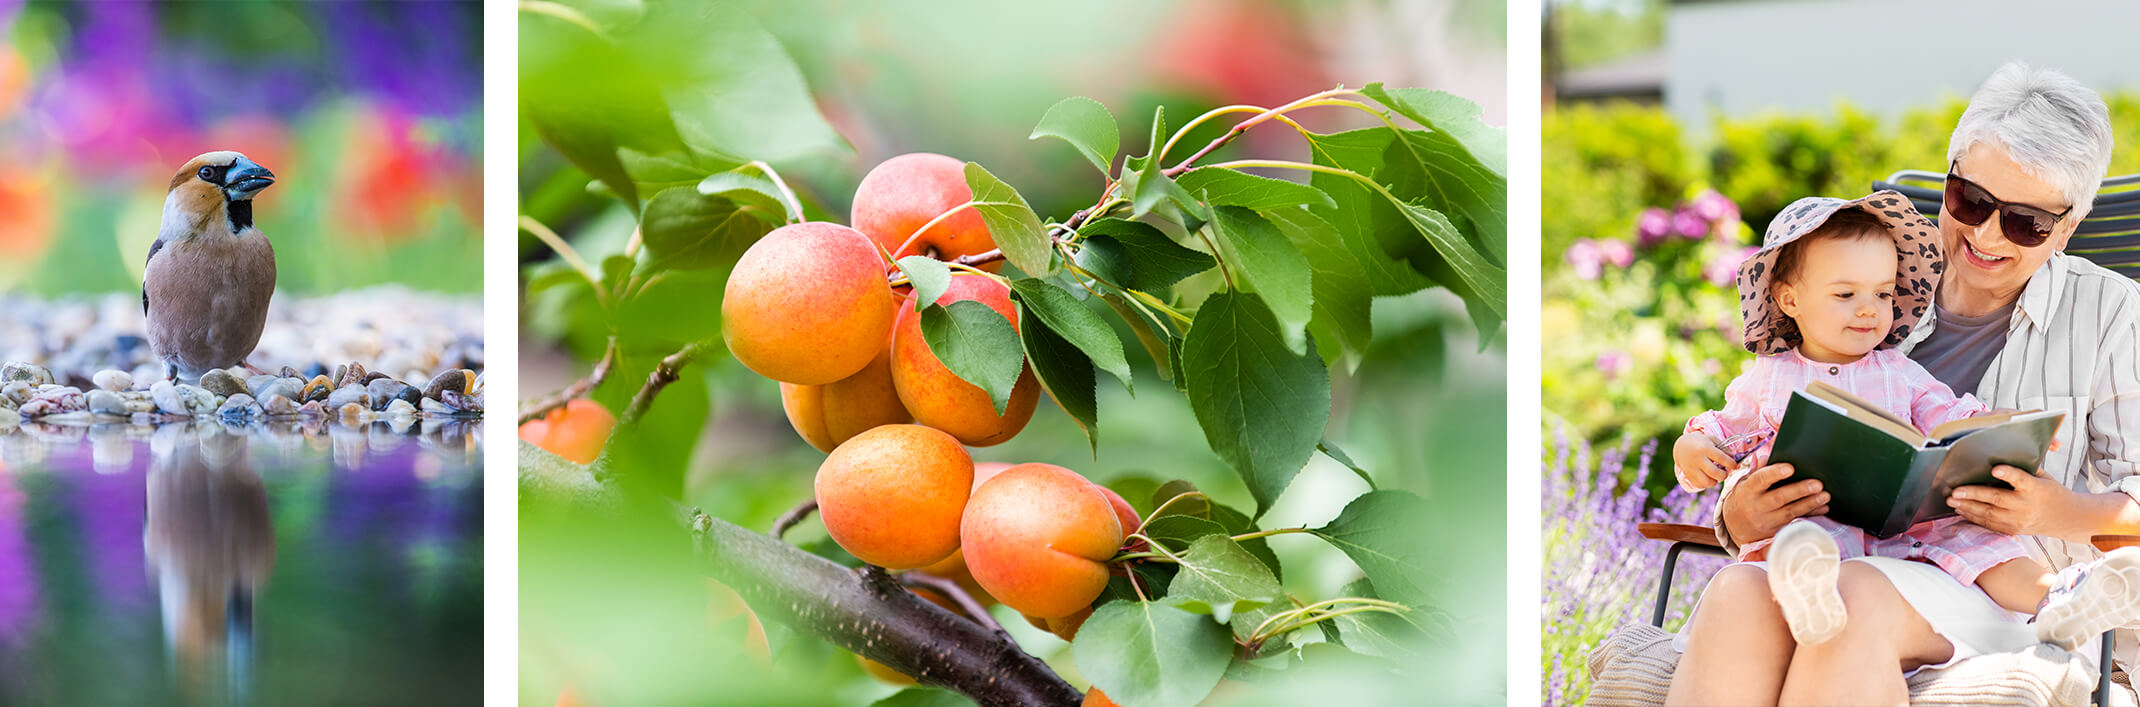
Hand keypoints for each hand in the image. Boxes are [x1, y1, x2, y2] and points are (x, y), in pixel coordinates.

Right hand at [1673, 433, 1735, 489]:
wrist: (1681, 446)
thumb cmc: (1701, 442)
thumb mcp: (1712, 440)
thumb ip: (1724, 448)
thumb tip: (1735, 457)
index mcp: (1705, 448)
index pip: (1722, 459)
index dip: (1732, 464)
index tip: (1736, 466)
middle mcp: (1698, 459)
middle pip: (1715, 473)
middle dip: (1724, 475)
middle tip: (1724, 472)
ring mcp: (1691, 468)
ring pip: (1707, 482)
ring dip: (1715, 481)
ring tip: (1715, 476)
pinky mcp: (1687, 475)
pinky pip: (1699, 485)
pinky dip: (1706, 484)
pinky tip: (1708, 478)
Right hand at [1720, 463, 1828, 545]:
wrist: (1735, 526)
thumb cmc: (1745, 498)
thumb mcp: (1745, 483)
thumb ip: (1757, 470)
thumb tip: (1766, 456)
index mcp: (1747, 490)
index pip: (1760, 480)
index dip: (1774, 473)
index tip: (1790, 468)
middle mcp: (1756, 506)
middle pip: (1779, 498)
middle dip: (1799, 491)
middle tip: (1817, 484)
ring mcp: (1766, 520)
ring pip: (1790, 512)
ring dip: (1809, 504)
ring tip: (1825, 496)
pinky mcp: (1775, 530)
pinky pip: (1795, 521)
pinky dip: (1810, 515)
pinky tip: (1822, 508)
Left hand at [1948, 465, 2079, 537]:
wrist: (2066, 518)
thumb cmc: (2051, 492)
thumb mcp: (2043, 477)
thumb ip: (2024, 468)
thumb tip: (2002, 452)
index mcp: (2036, 489)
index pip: (2021, 480)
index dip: (2009, 474)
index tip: (1996, 469)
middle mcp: (2026, 506)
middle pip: (1997, 500)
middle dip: (1973, 495)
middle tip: (1955, 491)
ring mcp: (2019, 520)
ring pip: (1989, 514)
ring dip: (1968, 507)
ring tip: (1952, 501)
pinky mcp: (2013, 530)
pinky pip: (1990, 524)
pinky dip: (1974, 517)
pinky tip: (1961, 510)